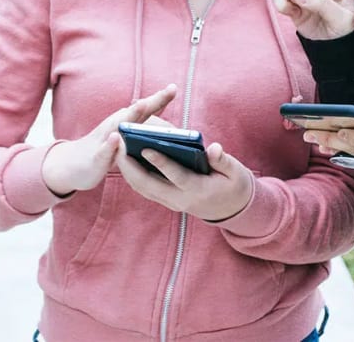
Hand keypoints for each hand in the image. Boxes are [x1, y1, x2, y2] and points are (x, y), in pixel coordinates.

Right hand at [41, 84, 176, 195]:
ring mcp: (105, 139)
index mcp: (126, 122)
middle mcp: (116, 125)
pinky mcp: (96, 156)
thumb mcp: (126, 138)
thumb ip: (144, 131)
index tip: (174, 87)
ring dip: (131, 115)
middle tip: (170, 90)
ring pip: (119, 126)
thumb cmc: (106, 149)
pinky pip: (104, 151)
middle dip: (153, 101)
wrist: (72, 165)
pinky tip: (115, 138)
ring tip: (143, 104)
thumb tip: (170, 130)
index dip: (161, 98)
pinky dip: (109, 145)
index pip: (147, 109)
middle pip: (137, 111)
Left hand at [117, 140, 254, 220]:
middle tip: (119, 145)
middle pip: (150, 185)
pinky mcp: (167, 201)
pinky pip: (146, 189)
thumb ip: (223, 160)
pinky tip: (126, 160)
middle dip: (131, 167)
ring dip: (128, 171)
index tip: (145, 147)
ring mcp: (172, 202)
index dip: (161, 162)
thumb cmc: (234, 184)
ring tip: (118, 149)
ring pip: (143, 189)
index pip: (176, 176)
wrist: (233, 209)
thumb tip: (214, 148)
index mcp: (199, 190)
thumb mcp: (235, 171)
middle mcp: (181, 199)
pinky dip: (133, 175)